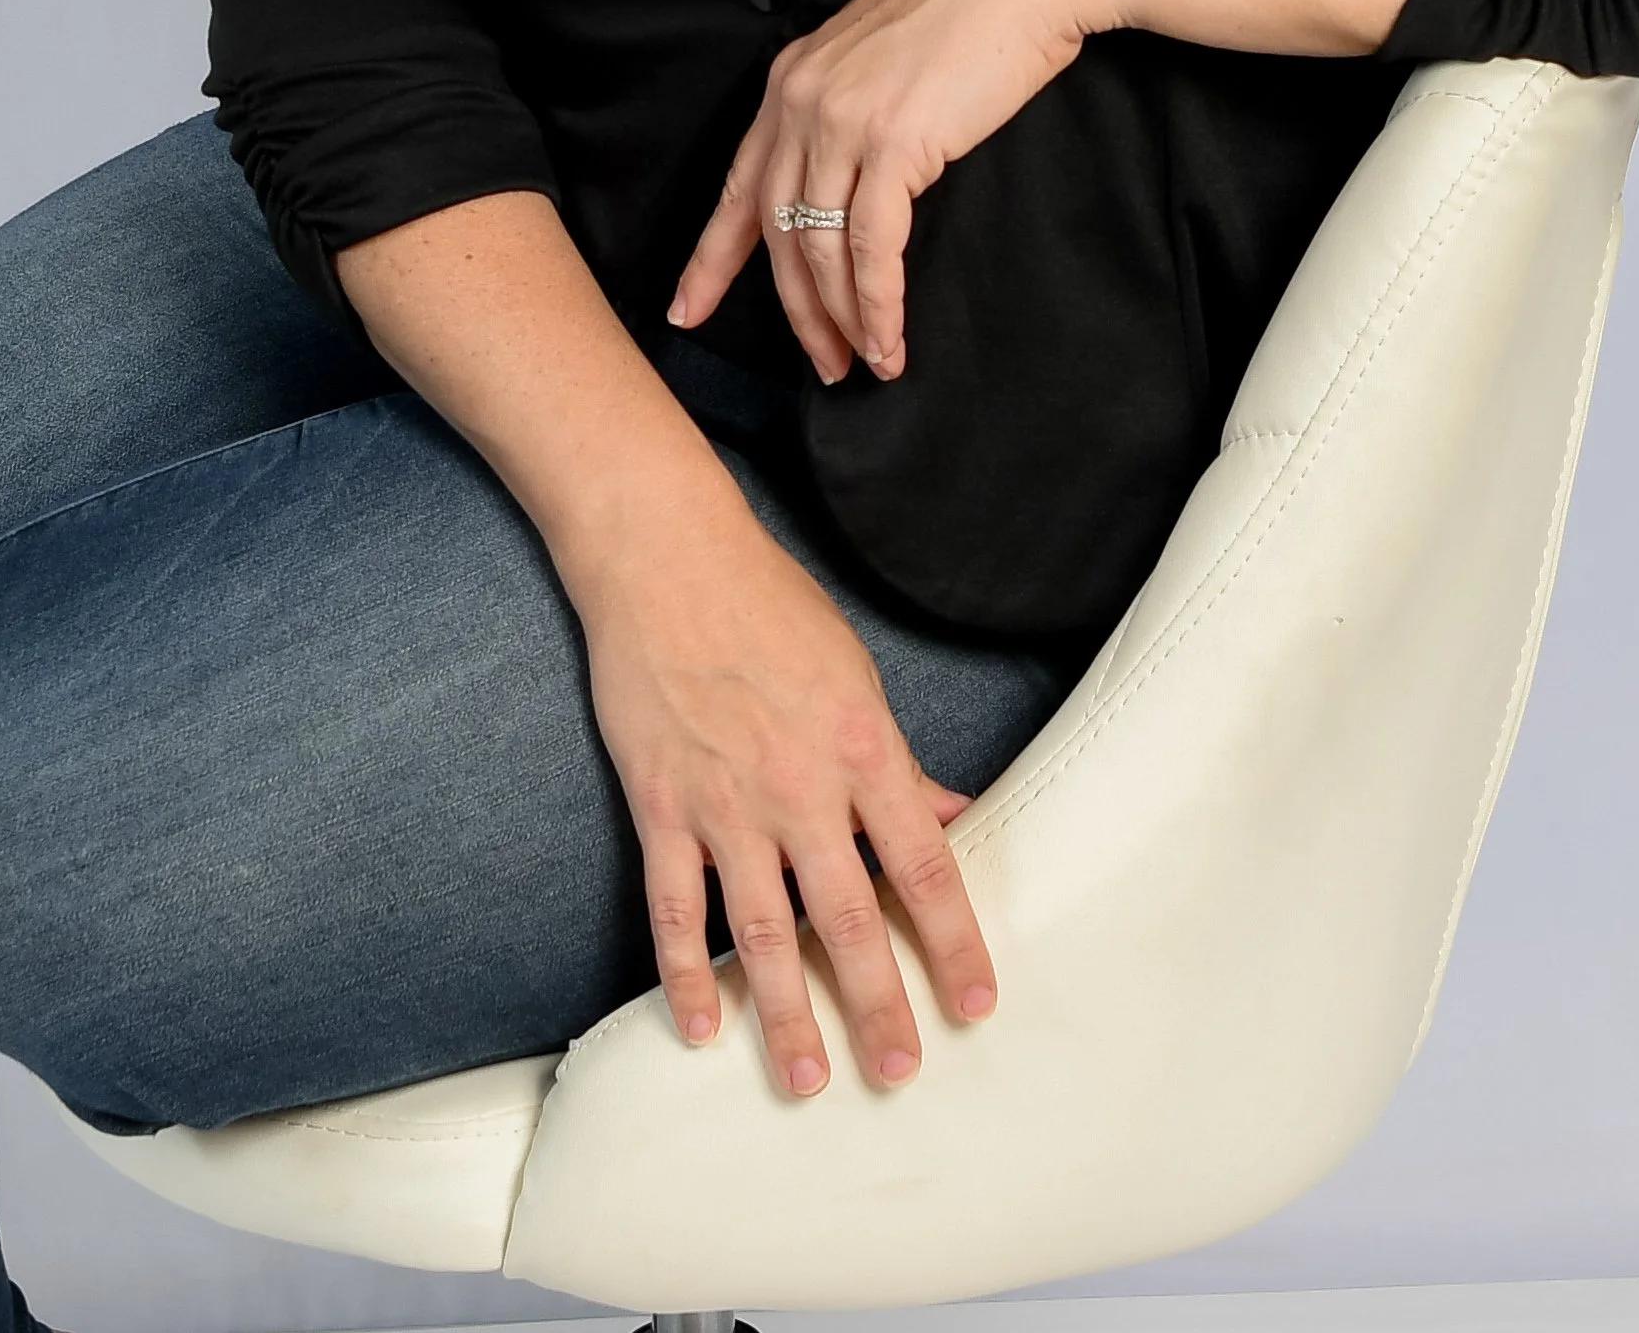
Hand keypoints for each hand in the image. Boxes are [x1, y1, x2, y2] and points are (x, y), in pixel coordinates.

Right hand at [573, 488, 994, 1093]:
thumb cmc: (768, 605)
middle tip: (902, 1073)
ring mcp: (725, 803)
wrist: (666, 558)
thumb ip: (897, 759)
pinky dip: (684, 973)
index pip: (924, 865)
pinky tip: (701, 1028)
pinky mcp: (662, 805)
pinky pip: (674, 909)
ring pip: (761, 933)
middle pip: (847, 918)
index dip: (954, 941)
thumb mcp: (854, 673)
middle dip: (878, 1004)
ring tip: (807, 1080)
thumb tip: (952, 813)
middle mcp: (799, 788)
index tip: (977, 1002)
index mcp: (861, 749)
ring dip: (785, 1014)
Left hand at [669, 0, 1109, 383]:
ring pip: (819, 247)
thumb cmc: (973, 11)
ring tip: (862, 362)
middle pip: (775, 229)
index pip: (738, 184)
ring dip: (839, 318)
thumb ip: (846, 107)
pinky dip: (877, 303)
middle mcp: (802, 100)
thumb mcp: (880, 54)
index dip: (710, 257)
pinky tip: (888, 338)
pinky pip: (873, 246)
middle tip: (819, 363)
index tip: (684, 309)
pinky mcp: (894, 143)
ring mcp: (843, 120)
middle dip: (794, 309)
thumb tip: (847, 175)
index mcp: (792, 79)